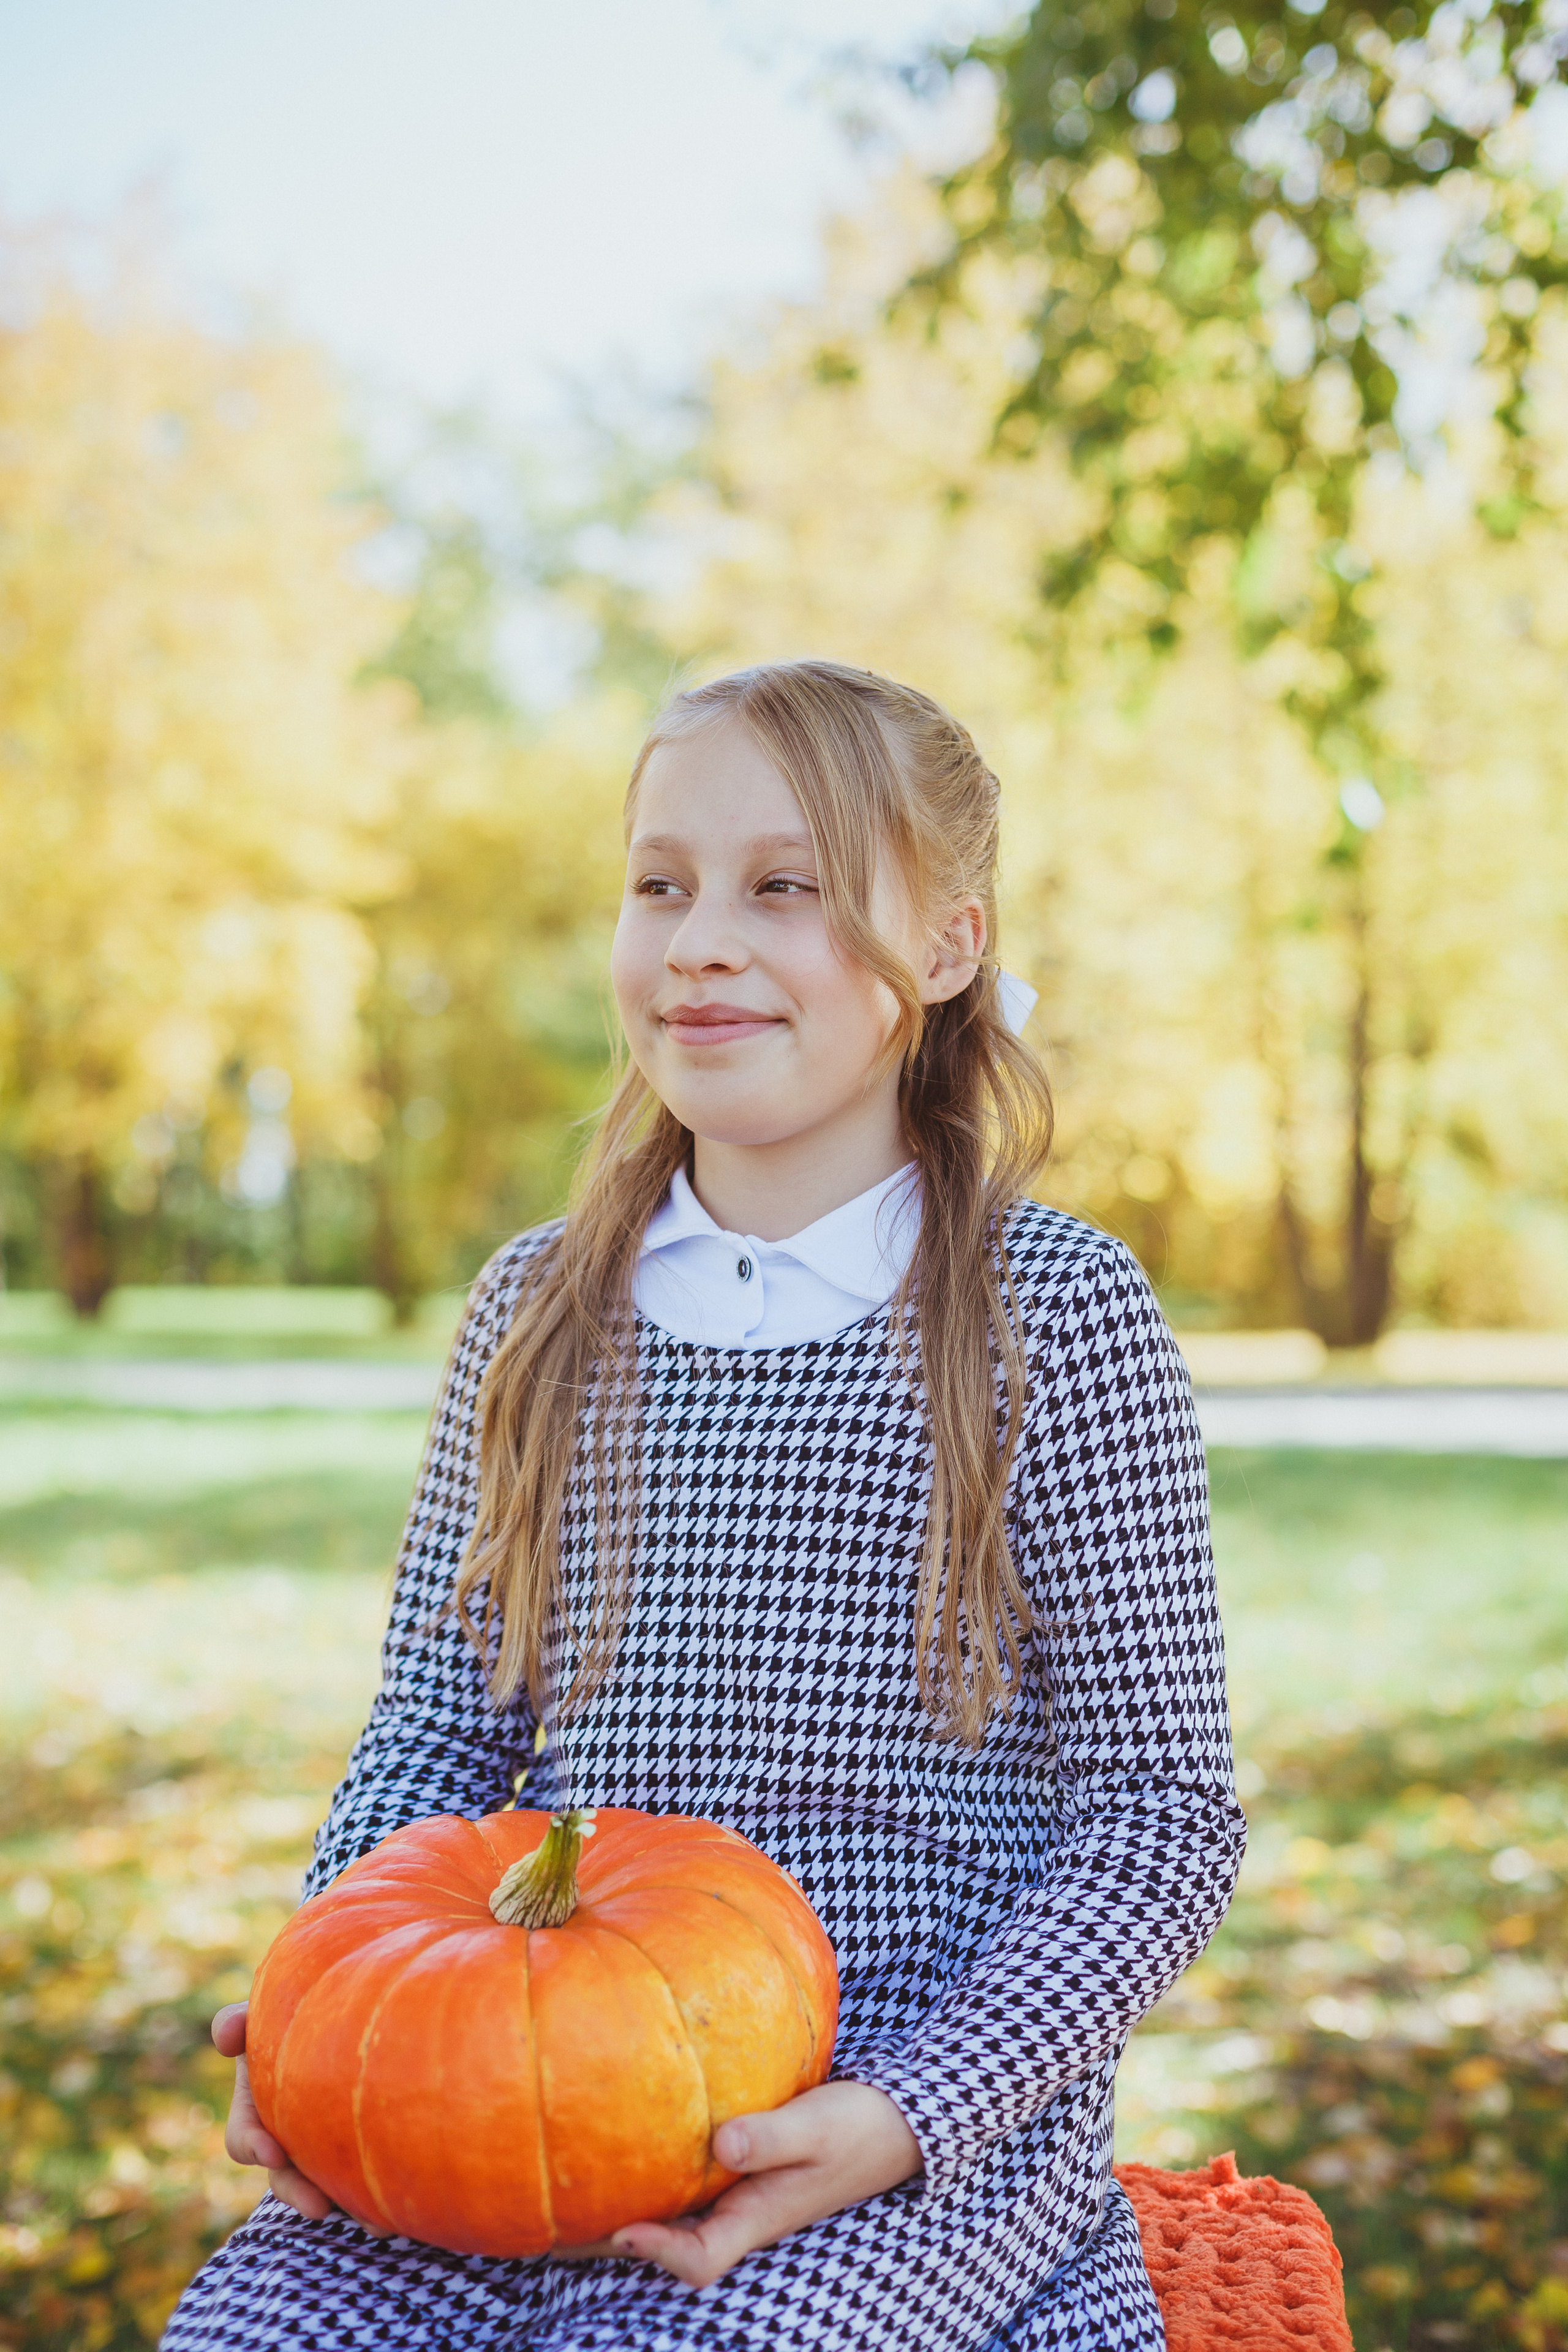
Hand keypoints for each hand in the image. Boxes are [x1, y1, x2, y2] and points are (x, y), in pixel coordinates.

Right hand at [213, 2000, 359, 2227]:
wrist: (354, 2020)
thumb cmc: (297, 2014)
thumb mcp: (265, 2015)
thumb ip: (238, 2020)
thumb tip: (225, 2035)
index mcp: (259, 2110)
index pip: (244, 2139)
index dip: (253, 2147)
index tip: (272, 2153)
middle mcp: (288, 2140)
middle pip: (284, 2179)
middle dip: (298, 2193)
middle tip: (320, 2206)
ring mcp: (323, 2152)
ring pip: (327, 2191)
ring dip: (346, 2207)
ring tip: (373, 2221)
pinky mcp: (359, 2159)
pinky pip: (366, 2188)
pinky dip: (380, 2200)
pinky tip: (403, 2207)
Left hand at [571, 2081, 920, 2286]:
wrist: (898, 2122)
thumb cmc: (859, 2125)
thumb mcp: (817, 2127)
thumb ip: (771, 2137)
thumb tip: (721, 2144)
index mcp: (759, 2218)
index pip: (699, 2259)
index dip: (658, 2252)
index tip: (619, 2229)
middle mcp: (741, 2216)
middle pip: (668, 2248)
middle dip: (610, 2241)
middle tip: (551, 2224)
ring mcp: (738, 2198)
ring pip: (670, 2219)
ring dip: (620, 2213)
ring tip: (562, 2194)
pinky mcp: (738, 2173)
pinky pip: (683, 2187)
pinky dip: (647, 2177)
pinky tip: (619, 2148)